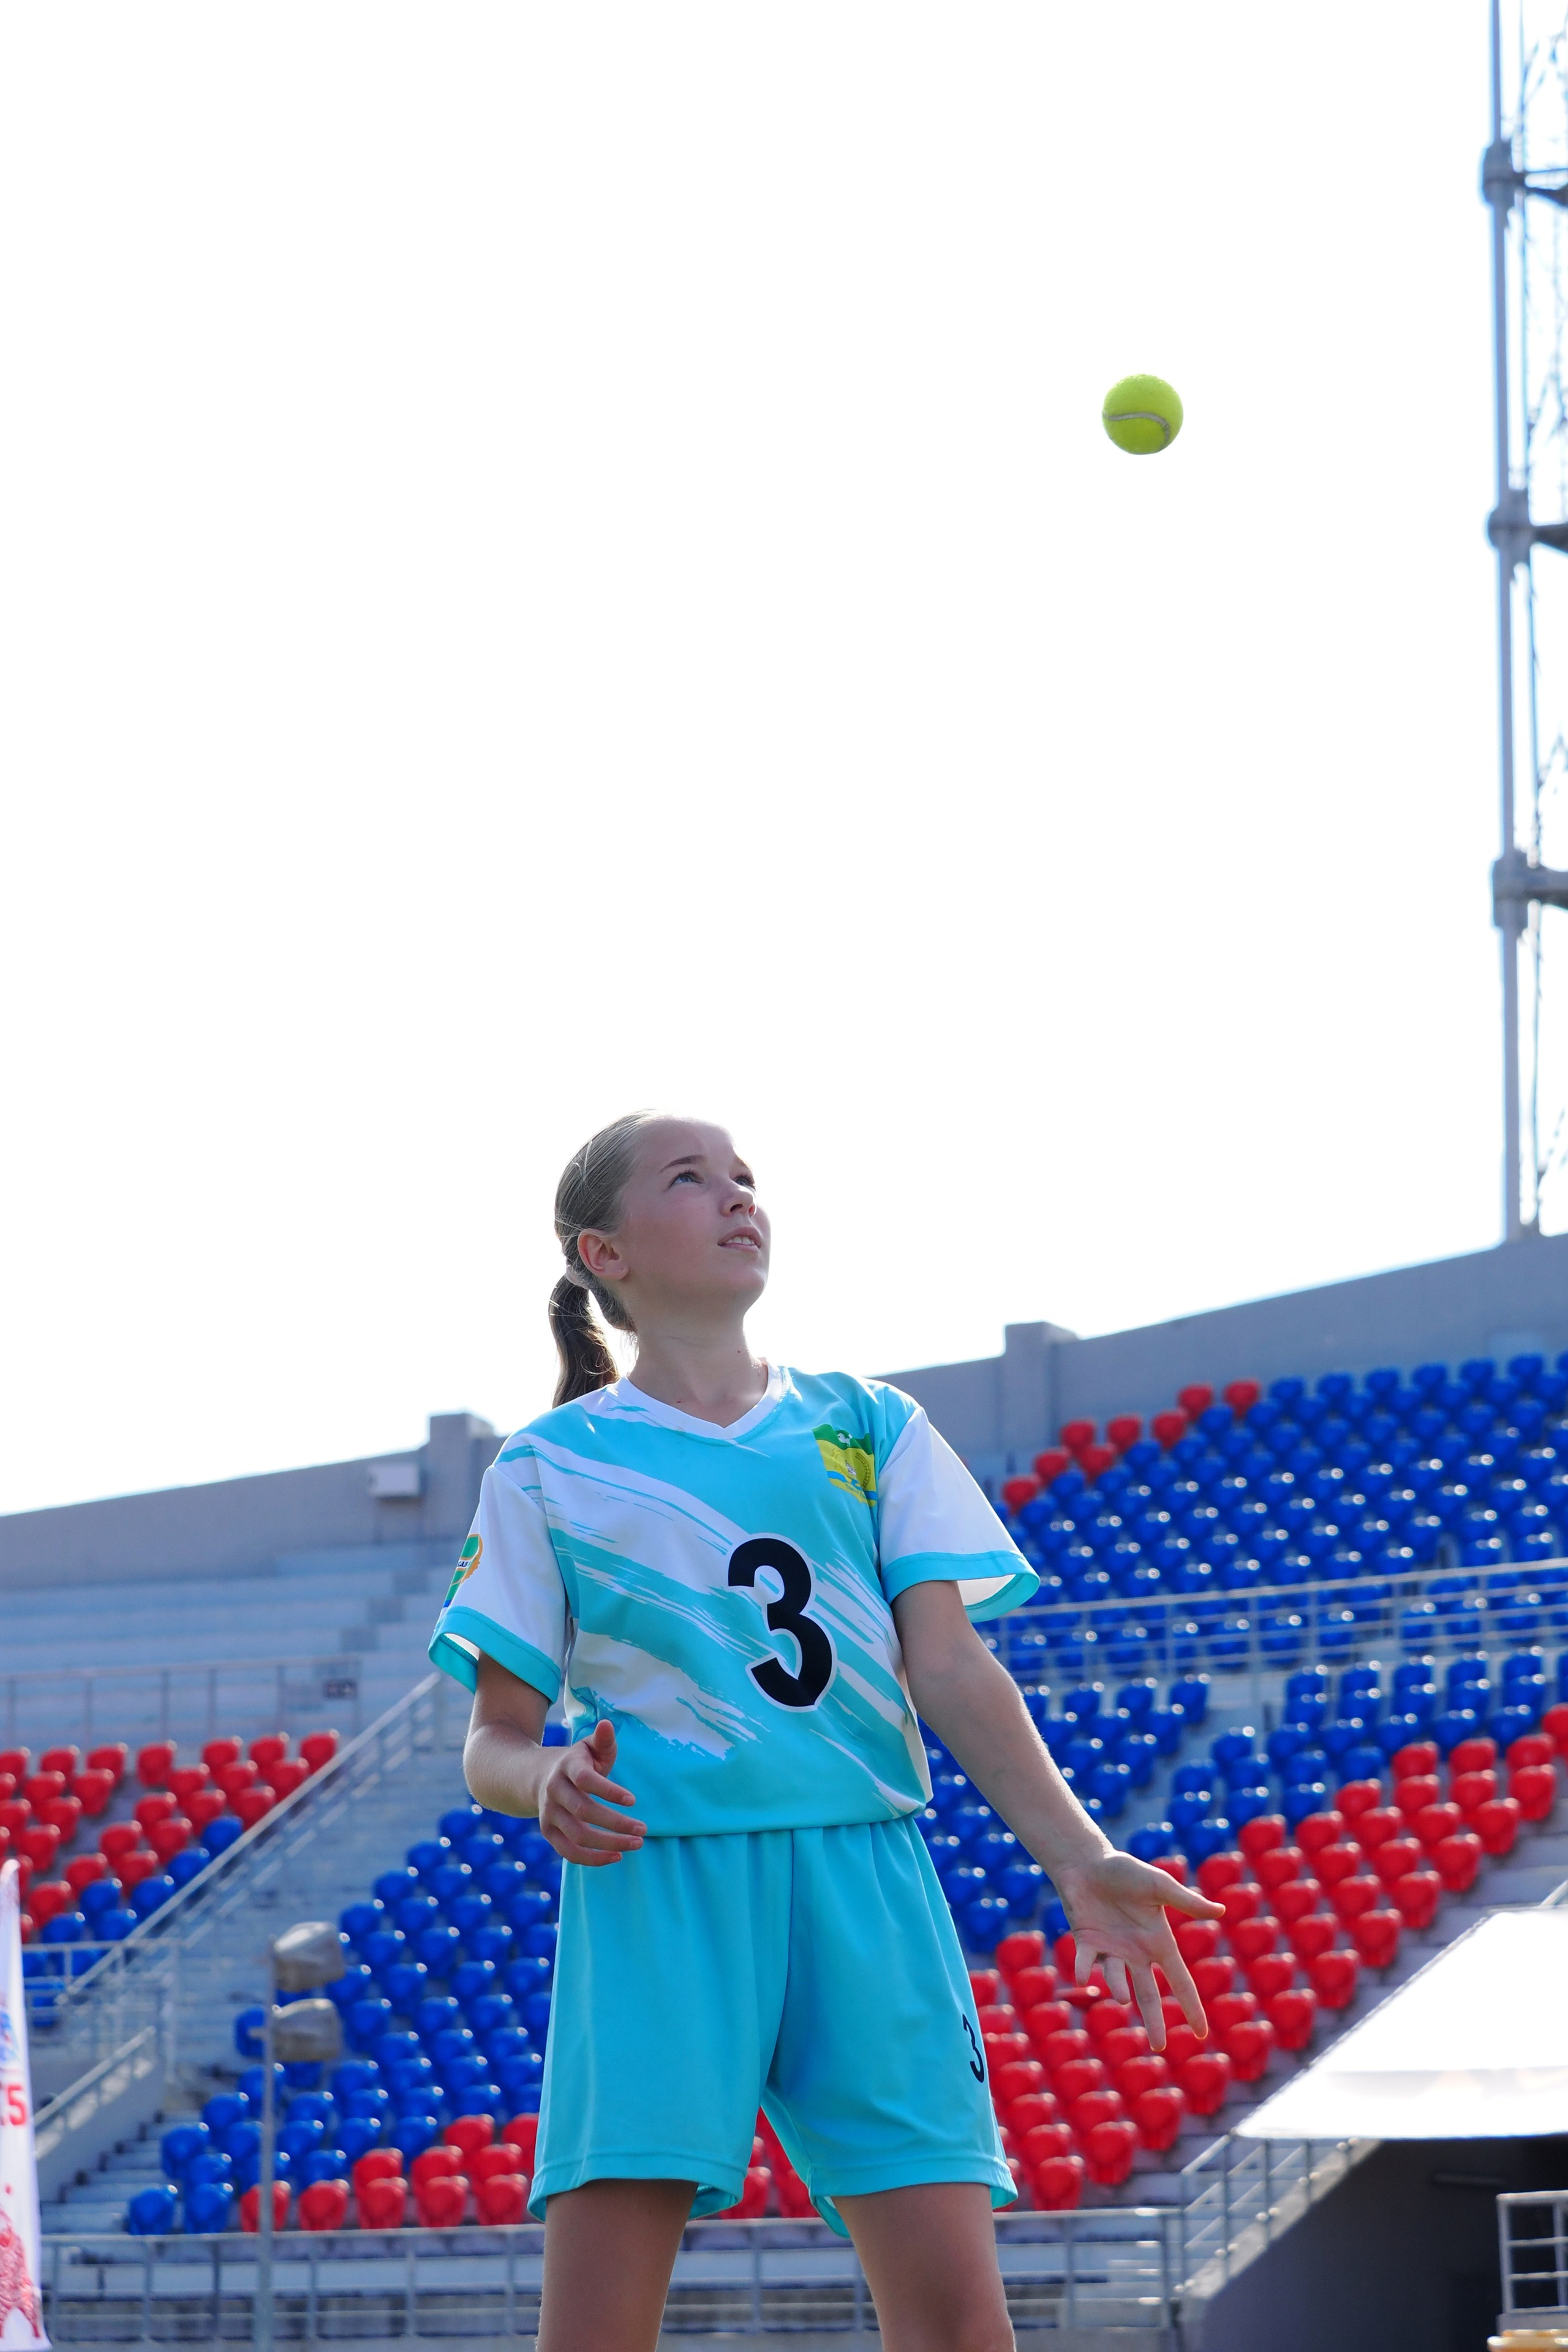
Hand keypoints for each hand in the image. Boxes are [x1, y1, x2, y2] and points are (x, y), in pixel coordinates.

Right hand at [537, 1721, 645, 1866]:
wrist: (539, 1777)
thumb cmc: (578, 1762)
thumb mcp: (590, 1747)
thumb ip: (603, 1739)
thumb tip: (608, 1724)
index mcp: (566, 1766)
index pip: (586, 1780)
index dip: (609, 1791)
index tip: (634, 1800)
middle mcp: (554, 1791)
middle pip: (583, 1811)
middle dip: (616, 1823)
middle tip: (643, 1829)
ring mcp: (548, 1814)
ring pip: (577, 1835)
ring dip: (609, 1844)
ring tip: (637, 1843)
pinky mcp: (548, 1833)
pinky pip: (569, 1853)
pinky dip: (593, 1859)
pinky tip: (617, 1856)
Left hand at [1054, 1851, 1224, 2048]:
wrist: (1087, 1862)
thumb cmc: (1125, 1871)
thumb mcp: (1159, 1885)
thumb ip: (1186, 1901)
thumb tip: (1220, 1911)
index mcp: (1158, 1941)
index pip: (1180, 1980)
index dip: (1191, 2006)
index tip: (1201, 2035)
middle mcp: (1135, 1952)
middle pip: (1147, 1994)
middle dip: (1154, 2020)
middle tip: (1159, 2047)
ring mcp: (1110, 1950)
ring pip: (1115, 1978)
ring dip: (1118, 1987)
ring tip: (1123, 1997)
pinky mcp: (1085, 1942)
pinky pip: (1085, 1961)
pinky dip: (1083, 1969)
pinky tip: (1082, 1976)